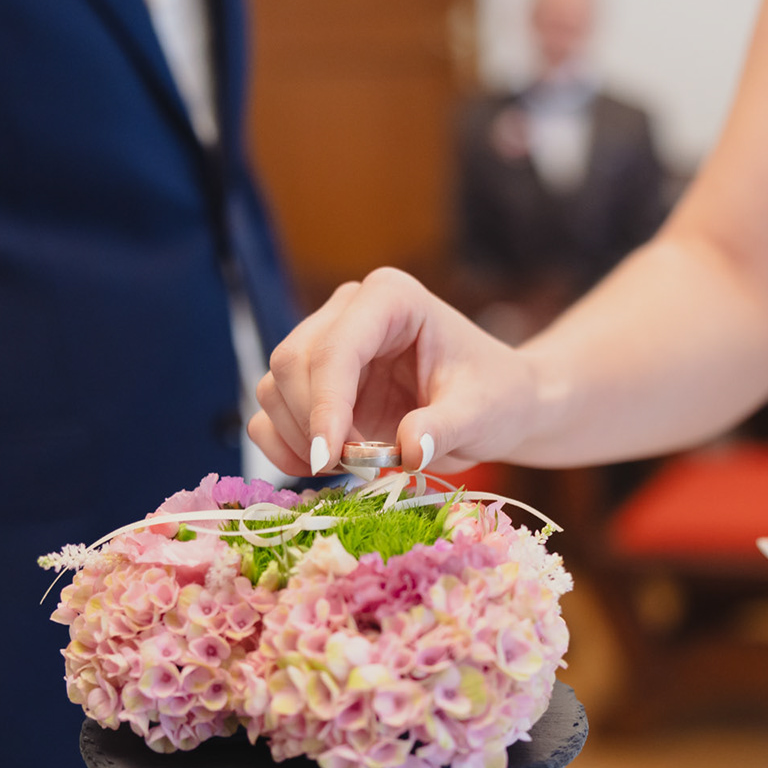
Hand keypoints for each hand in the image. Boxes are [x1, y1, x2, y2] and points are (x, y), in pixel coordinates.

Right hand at [250, 269, 540, 475]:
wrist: (496, 406)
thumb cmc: (494, 396)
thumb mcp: (482, 413)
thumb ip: (445, 428)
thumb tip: (407, 449)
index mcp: (391, 298)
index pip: (335, 347)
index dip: (325, 404)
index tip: (330, 458)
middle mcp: (349, 312)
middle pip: (292, 363)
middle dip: (312, 425)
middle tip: (354, 468)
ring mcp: (326, 345)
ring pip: (274, 389)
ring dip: (299, 439)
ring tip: (351, 468)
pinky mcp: (316, 383)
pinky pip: (271, 413)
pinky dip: (285, 447)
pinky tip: (324, 469)